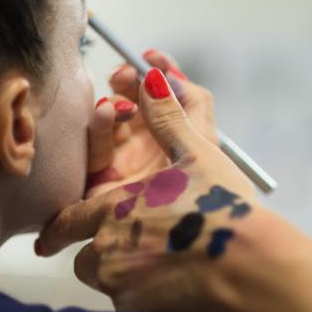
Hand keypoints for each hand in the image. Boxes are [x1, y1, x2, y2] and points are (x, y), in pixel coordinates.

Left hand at [38, 67, 257, 311]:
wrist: (248, 265)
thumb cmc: (222, 207)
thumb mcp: (196, 152)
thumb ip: (166, 118)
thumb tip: (151, 77)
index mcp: (113, 207)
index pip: (67, 221)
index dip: (57, 232)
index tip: (46, 242)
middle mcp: (107, 247)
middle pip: (84, 257)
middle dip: (98, 254)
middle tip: (119, 256)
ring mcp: (120, 283)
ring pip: (104, 281)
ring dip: (118, 275)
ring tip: (151, 269)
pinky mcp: (139, 310)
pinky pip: (126, 304)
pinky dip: (140, 297)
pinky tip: (165, 289)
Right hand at [85, 49, 218, 199]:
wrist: (210, 256)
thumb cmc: (216, 201)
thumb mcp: (201, 147)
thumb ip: (178, 107)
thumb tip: (155, 70)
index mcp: (177, 139)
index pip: (161, 98)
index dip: (154, 74)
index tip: (148, 56)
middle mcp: (148, 153)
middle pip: (129, 109)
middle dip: (125, 87)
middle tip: (123, 77)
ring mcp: (123, 172)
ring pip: (109, 130)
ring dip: (111, 111)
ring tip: (117, 106)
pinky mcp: (101, 195)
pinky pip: (95, 155)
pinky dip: (100, 131)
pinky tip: (109, 113)